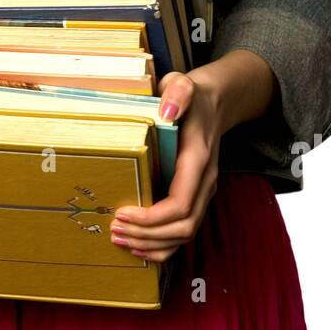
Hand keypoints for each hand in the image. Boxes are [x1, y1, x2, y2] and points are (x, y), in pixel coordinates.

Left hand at [110, 69, 222, 262]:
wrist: (216, 102)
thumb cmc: (194, 95)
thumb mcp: (184, 84)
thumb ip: (178, 92)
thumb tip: (167, 111)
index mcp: (198, 160)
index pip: (180, 203)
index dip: (151, 217)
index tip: (122, 213)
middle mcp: (205, 182)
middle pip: (182, 227)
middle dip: (147, 235)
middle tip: (114, 230)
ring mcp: (202, 192)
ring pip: (184, 235)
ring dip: (152, 244)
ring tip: (121, 241)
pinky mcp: (196, 197)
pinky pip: (183, 232)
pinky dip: (162, 244)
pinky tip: (139, 245)